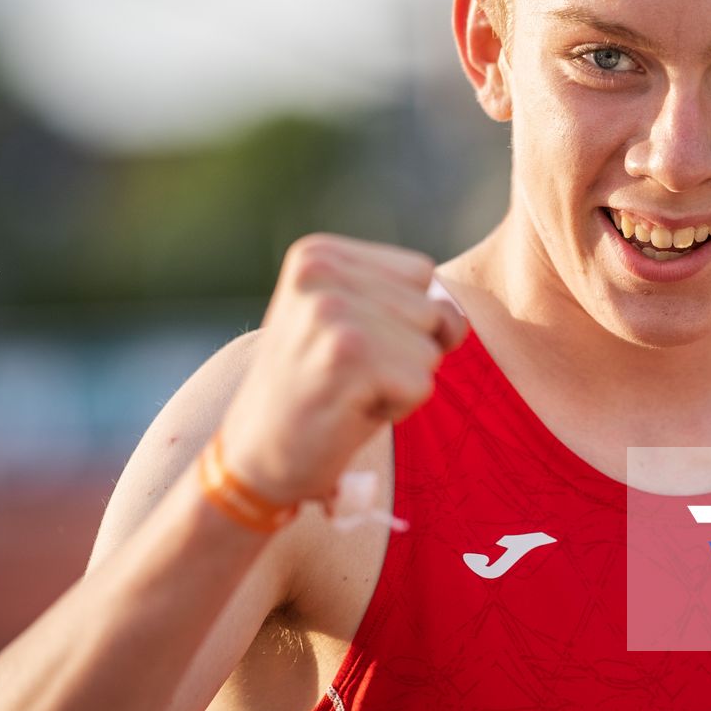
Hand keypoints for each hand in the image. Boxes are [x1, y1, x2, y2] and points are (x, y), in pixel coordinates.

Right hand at [215, 234, 467, 507]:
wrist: (255, 456)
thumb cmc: (318, 391)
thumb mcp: (349, 324)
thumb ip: (401, 301)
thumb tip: (454, 318)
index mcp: (319, 254)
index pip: (420, 274)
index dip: (405, 320)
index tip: (350, 347)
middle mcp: (320, 272)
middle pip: (431, 311)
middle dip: (405, 354)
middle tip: (347, 375)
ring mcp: (331, 312)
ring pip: (430, 350)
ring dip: (400, 383)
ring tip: (348, 391)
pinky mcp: (346, 357)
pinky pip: (421, 385)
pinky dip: (397, 408)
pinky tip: (349, 411)